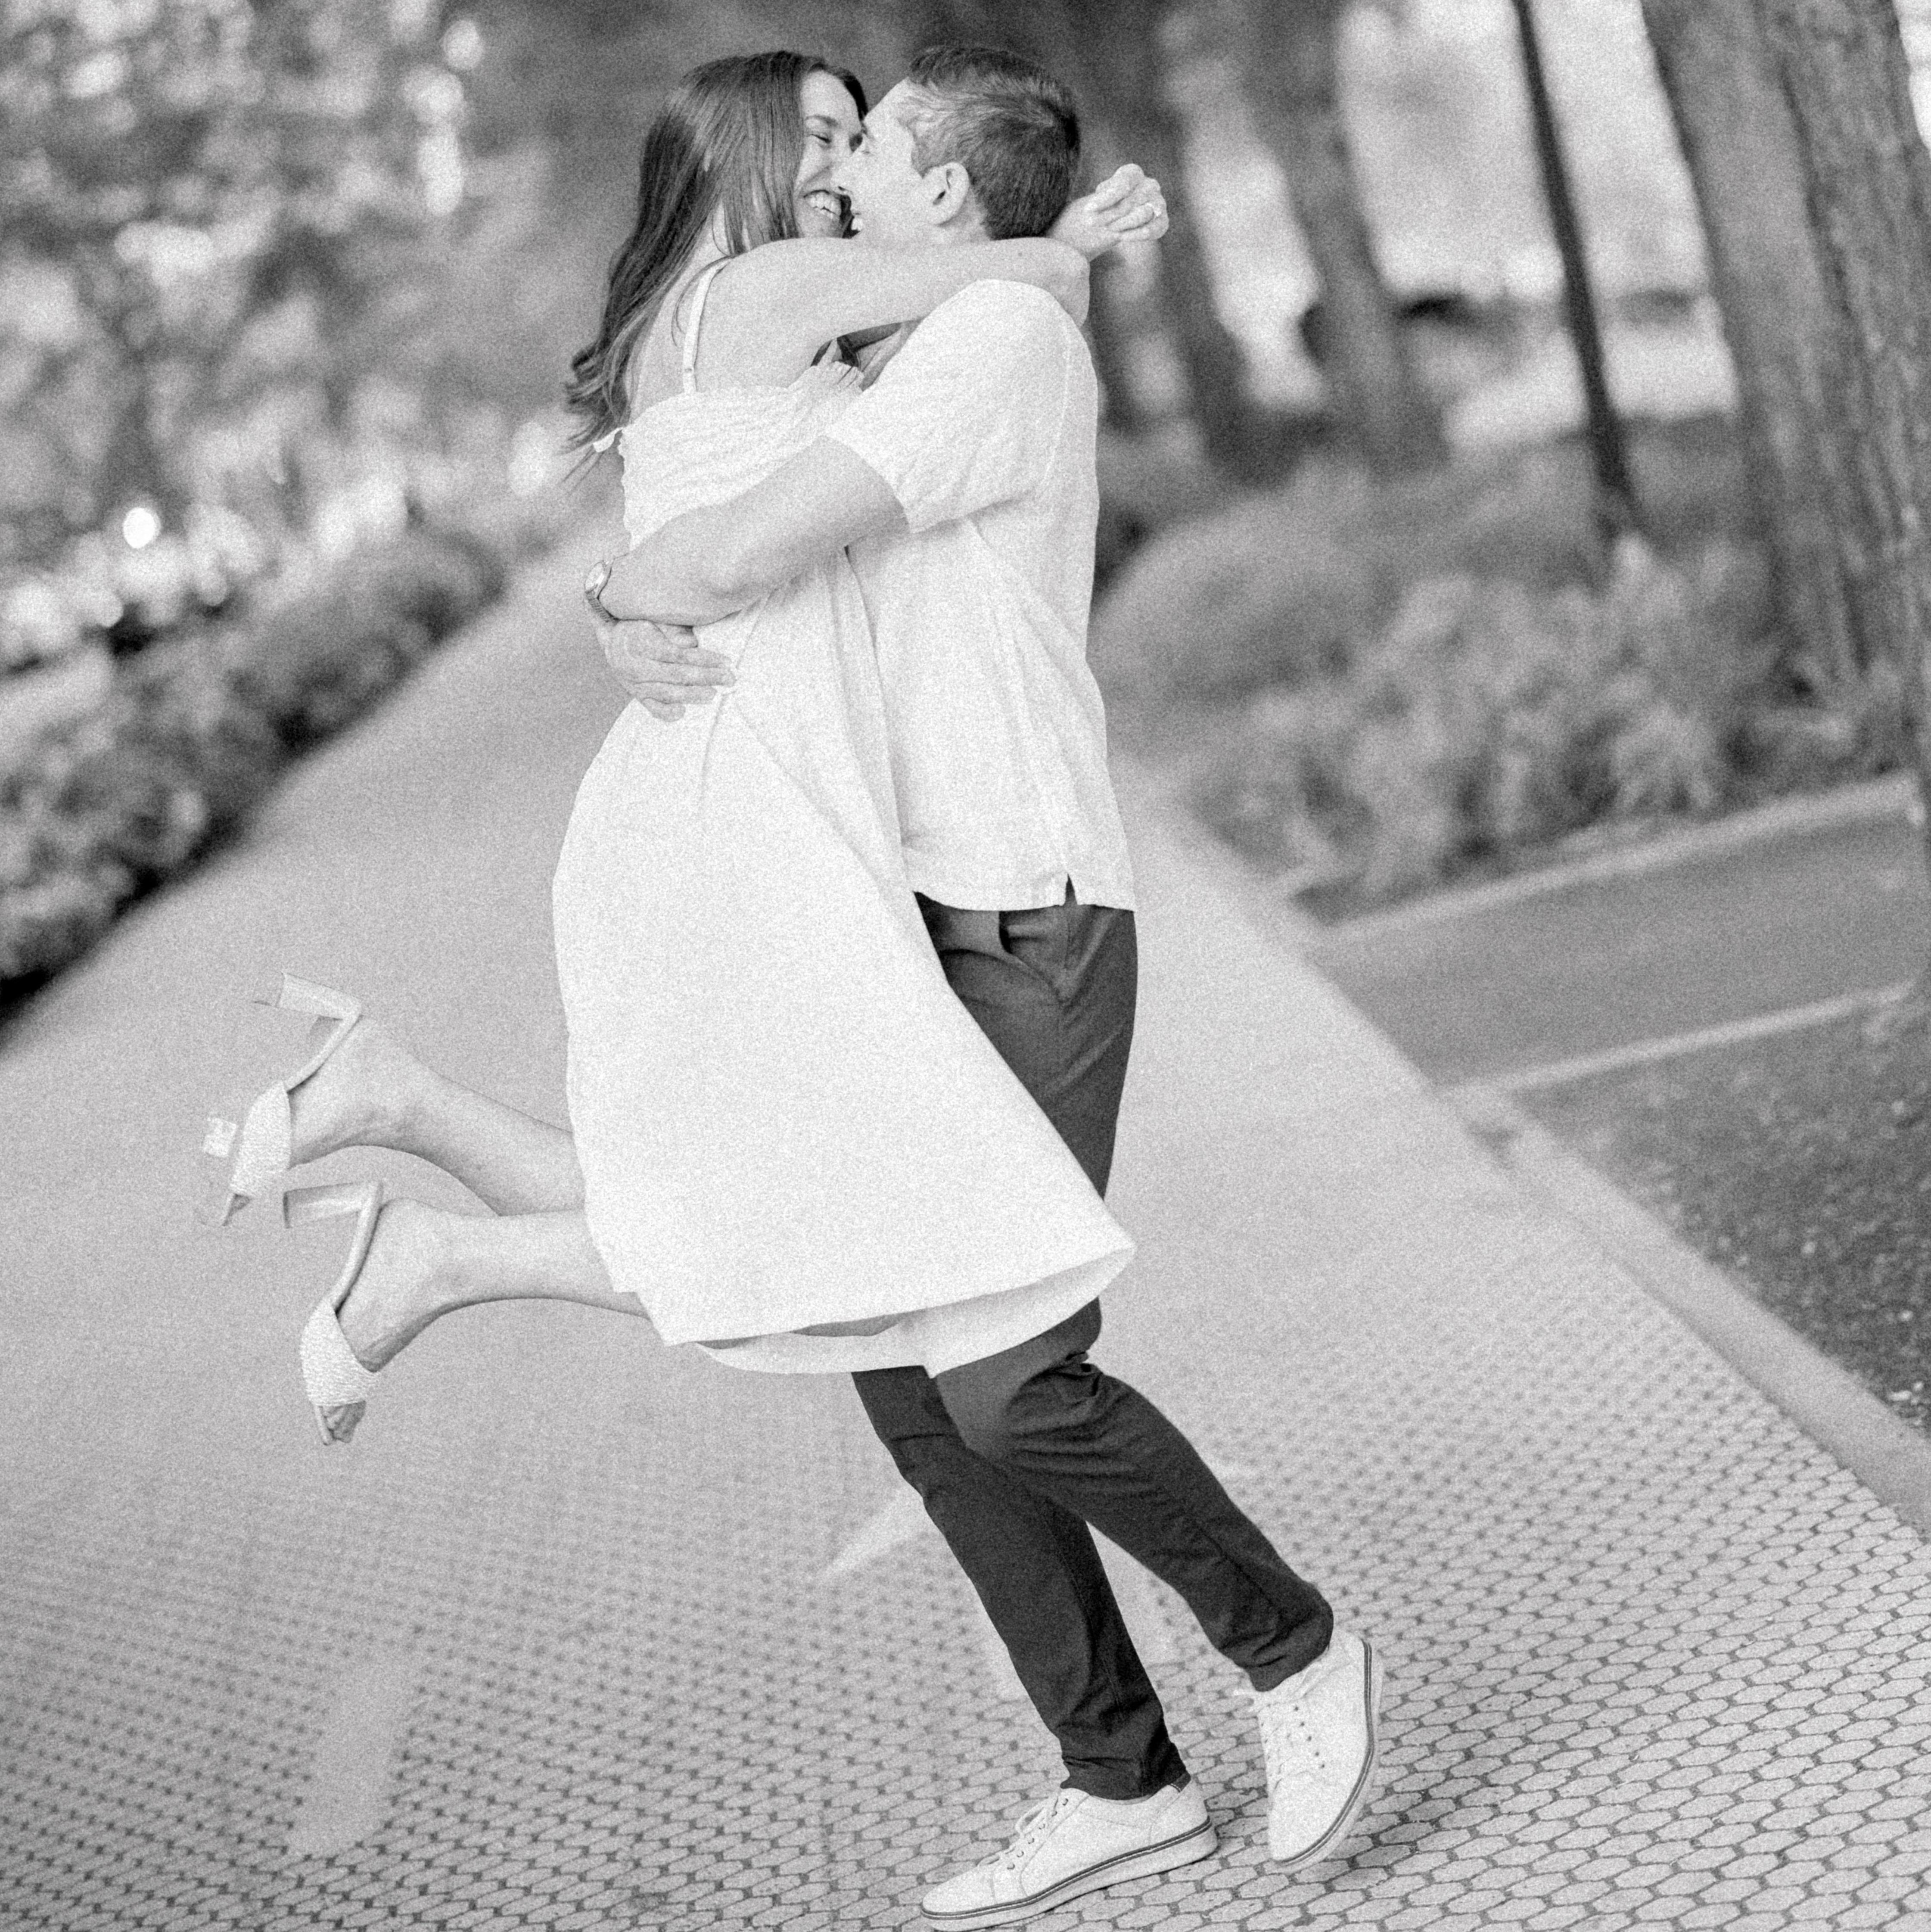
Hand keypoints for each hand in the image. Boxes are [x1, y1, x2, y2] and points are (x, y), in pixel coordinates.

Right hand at [594, 610, 732, 721]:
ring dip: (693, 695)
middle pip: (677, 675)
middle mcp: (636, 666)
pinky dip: (667, 712)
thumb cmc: (639, 626)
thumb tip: (691, 642)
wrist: (612, 640)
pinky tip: (682, 712)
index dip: (704, 659)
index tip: (726, 661)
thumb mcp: (652, 619)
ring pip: (668, 693)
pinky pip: (652, 708)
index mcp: (641, 644)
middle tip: (729, 679)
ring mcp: (635, 684)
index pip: (679, 655)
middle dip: (707, 677)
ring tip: (713, 694)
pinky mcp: (637, 695)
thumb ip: (672, 629)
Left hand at [1049, 163, 1169, 261]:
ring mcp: (1158, 203)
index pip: (1122, 184)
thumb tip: (1093, 198)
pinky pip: (1156, 227)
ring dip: (1124, 223)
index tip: (1088, 209)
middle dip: (1110, 214)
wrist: (1104, 225)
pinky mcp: (1161, 222)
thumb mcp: (1093, 199)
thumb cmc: (1096, 209)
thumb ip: (1100, 197)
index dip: (1105, 198)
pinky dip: (1140, 233)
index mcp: (1132, 173)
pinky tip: (1122, 237)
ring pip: (1144, 213)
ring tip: (1108, 230)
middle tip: (1091, 224)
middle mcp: (1149, 185)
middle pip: (1132, 200)